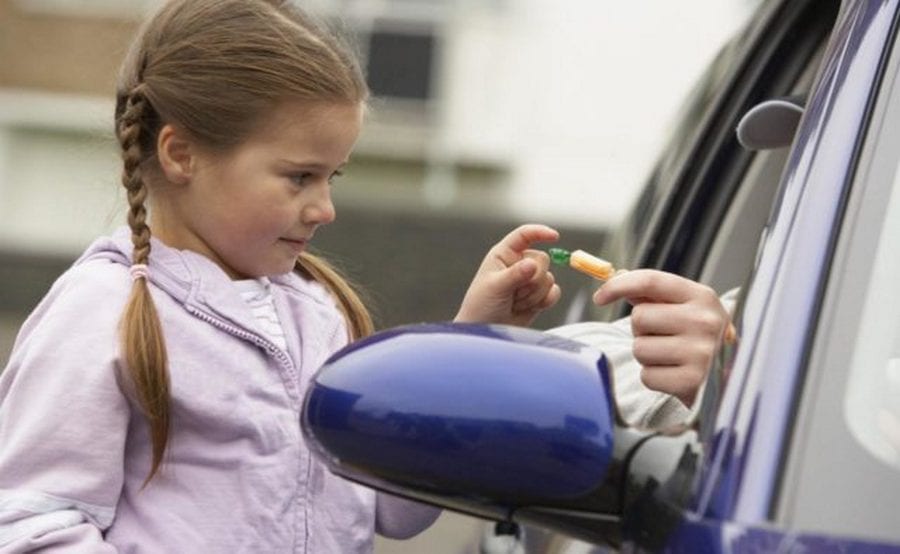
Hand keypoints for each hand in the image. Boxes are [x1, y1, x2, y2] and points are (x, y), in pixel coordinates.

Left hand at [454, 224, 560, 326]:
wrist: (486, 330)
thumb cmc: (481, 306)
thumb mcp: (494, 288)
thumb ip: (514, 275)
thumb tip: (533, 264)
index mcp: (503, 254)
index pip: (524, 236)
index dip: (540, 233)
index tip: (554, 236)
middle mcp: (518, 263)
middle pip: (543, 260)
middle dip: (532, 280)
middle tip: (514, 293)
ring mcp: (529, 280)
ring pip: (548, 278)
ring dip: (534, 295)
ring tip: (515, 303)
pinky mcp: (538, 295)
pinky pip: (554, 292)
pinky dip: (545, 301)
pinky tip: (528, 307)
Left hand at [593, 270, 729, 406]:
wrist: (731, 376)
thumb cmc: (698, 336)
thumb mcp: (684, 308)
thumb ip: (650, 292)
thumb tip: (614, 276)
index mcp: (702, 296)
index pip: (650, 281)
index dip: (617, 286)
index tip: (599, 297)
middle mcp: (705, 321)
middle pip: (639, 317)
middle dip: (642, 330)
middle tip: (664, 337)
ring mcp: (701, 353)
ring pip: (639, 348)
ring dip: (647, 355)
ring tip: (670, 357)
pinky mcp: (692, 382)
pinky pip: (647, 376)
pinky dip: (654, 378)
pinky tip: (673, 374)